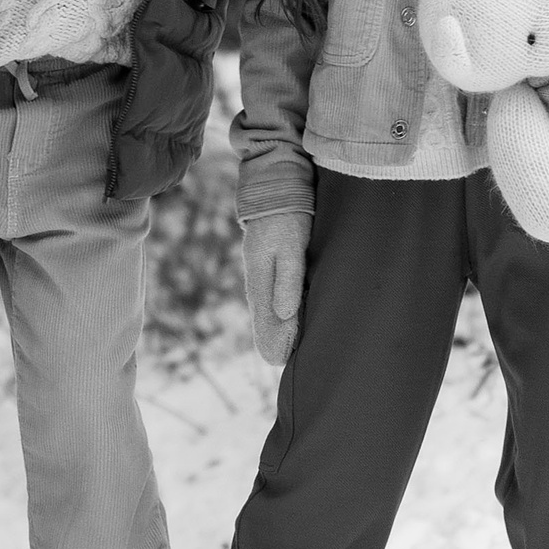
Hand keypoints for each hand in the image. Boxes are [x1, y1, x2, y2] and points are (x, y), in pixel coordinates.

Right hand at [243, 211, 311, 364]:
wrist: (276, 186)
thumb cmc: (287, 216)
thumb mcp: (290, 247)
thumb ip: (288, 280)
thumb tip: (284, 315)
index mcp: (260, 279)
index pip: (265, 320)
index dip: (273, 341)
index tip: (278, 362)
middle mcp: (257, 278)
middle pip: (263, 317)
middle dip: (271, 339)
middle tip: (279, 363)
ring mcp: (262, 270)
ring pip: (266, 306)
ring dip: (274, 326)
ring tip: (281, 348)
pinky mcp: (269, 263)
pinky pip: (271, 294)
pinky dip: (277, 310)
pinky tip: (282, 317)